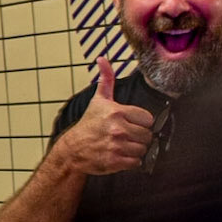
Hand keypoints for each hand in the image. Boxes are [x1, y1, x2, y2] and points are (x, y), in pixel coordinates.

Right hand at [56, 56, 155, 175]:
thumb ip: (106, 78)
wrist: (73, 149)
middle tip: (128, 136)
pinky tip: (121, 155)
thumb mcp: (98, 100)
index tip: (132, 123)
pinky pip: (137, 163)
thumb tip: (102, 59)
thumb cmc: (88, 124)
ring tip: (124, 146)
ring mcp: (116, 146)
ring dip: (136, 150)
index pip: (148, 119)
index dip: (141, 122)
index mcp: (117, 112)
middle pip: (148, 136)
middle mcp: (118, 129)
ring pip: (143, 150)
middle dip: (140, 137)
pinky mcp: (115, 161)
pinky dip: (131, 161)